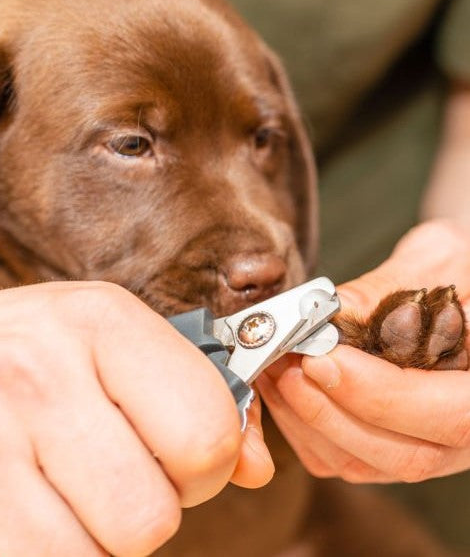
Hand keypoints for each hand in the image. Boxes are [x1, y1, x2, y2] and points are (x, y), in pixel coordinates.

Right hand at [0, 281, 272, 556]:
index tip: (176, 454)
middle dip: (142, 510)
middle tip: (106, 474)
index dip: (204, 462)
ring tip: (52, 487)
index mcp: (95, 323)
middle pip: (149, 520)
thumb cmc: (22, 348)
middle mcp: (29, 379)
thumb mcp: (106, 338)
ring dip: (87, 542)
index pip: (207, 436)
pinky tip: (9, 511)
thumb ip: (192, 393)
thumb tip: (256, 468)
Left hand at [258, 220, 469, 483]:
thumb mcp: (435, 260)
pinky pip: (337, 457)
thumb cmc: (454, 269)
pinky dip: (299, 424)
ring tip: (274, 366)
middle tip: (287, 362)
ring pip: (362, 463)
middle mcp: (466, 432)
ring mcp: (425, 444)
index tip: (322, 359)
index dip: (382, 396)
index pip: (453, 416)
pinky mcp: (384, 444)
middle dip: (330, 409)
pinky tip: (278, 382)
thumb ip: (387, 291)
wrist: (453, 283)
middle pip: (404, 455)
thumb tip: (332, 314)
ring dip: (305, 416)